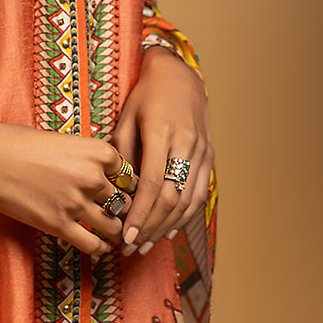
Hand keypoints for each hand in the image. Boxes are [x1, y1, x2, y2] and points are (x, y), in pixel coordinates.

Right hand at [0, 123, 134, 256]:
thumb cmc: (16, 142)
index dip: (125, 183)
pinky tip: (98, 246)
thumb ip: (84, 156)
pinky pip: (92, 244)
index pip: (129, 173)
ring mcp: (75, 202)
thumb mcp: (60, 140)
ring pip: (113, 225)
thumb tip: (100, 171)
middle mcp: (92, 176)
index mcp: (96, 151)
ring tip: (112, 233)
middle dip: (122, 209)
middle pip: (124, 200)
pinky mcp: (58, 224)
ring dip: (114, 230)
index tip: (122, 190)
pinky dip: (99, 248)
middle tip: (119, 215)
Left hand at [112, 46, 213, 253]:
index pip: (152, 184)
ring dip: (166, 227)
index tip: (124, 234)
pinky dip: (184, 216)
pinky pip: (198, 193)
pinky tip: (167, 230)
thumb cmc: (146, 96)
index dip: (139, 213)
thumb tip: (113, 188)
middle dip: (150, 227)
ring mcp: (201, 152)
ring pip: (187, 201)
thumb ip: (121, 151)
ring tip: (145, 244)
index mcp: (163, 133)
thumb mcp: (126, 117)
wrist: (180, 75)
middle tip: (131, 246)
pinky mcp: (209, 157)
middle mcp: (186, 144)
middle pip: (171, 198)